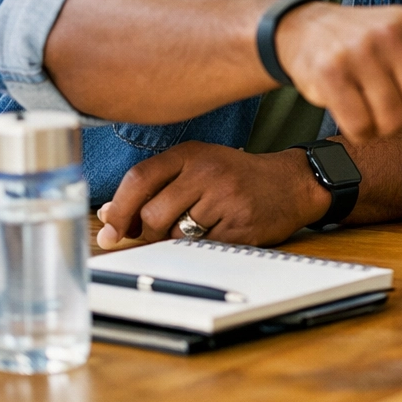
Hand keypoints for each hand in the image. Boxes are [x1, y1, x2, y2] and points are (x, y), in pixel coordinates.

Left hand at [96, 141, 329, 248]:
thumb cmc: (237, 177)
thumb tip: (110, 216)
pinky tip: (219, 231)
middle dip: (149, 233)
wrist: (292, 183)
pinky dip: (202, 247)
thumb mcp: (196, 167)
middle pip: (154, 214)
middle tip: (161, 233)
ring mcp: (226, 198)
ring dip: (179, 240)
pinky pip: (202, 248)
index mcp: (191, 153)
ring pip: (177, 235)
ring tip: (201, 225)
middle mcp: (209, 171)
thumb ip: (154, 186)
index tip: (110, 231)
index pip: (140, 179)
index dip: (119, 209)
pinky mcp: (241, 225)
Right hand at [275, 2, 401, 143]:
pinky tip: (351, 107)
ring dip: (384, 125)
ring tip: (371, 99)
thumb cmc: (372, 43)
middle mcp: (394, 34)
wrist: (308, 28)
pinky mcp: (330, 74)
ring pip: (393, 123)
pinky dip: (360, 130)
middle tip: (395, 98)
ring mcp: (360, 52)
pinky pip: (360, 128)